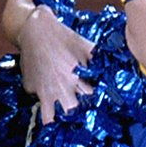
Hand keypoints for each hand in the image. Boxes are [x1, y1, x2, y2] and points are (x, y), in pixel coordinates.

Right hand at [16, 5, 94, 123]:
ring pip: (48, 119)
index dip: (93, 107)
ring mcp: (41, 90)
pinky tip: (45, 88)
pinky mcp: (29, 87)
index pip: (88, 103)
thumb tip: (116, 69)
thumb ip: (98, 59)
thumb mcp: (84, 45)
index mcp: (74, 79)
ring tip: (60, 118)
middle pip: (69, 115)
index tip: (96, 109)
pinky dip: (41, 97)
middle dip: (75, 118)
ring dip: (55, 119)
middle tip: (79, 115)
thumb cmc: (62, 36)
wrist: (34, 27)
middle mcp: (58, 88)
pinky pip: (36, 98)